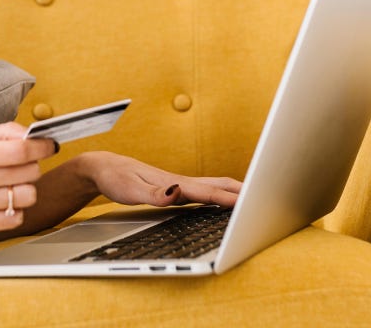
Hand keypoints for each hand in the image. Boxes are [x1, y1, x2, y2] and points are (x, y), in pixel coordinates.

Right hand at [0, 122, 56, 234]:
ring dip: (26, 188)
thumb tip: (31, 133)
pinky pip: (16, 218)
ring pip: (27, 196)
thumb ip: (1, 133)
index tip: (50, 145)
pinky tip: (3, 201)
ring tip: (11, 184)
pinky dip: (16, 209)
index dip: (42, 146)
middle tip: (20, 165)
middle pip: (29, 172)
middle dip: (32, 165)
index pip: (20, 150)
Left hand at [76, 151, 240, 208]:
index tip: (251, 204)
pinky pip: (205, 191)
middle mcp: (180, 182)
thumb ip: (154, 195)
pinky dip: (222, 195)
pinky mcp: (175, 188)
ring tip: (254, 201)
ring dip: (235, 192)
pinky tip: (225, 202)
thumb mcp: (129, 191)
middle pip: (219, 184)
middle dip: (242, 192)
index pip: (209, 193)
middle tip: (266, 200)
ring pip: (214, 185)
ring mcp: (179, 184)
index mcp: (174, 183)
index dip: (230, 199)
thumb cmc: (115, 178)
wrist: (104, 167)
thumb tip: (176, 193)